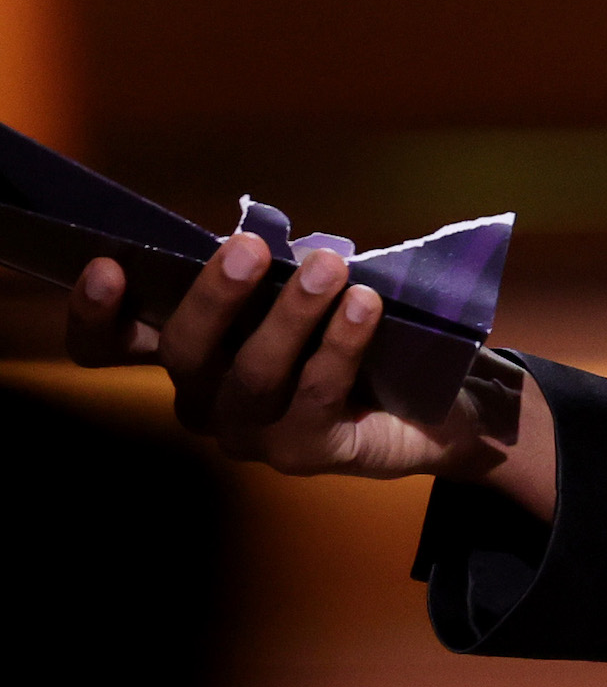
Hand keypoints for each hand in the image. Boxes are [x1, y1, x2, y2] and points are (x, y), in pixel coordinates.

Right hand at [65, 231, 552, 511]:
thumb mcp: (295, 291)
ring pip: (252, 376)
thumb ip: (263, 270)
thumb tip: (249, 235)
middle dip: (213, 298)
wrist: (430, 403)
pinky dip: (340, 346)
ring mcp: (251, 432)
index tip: (109, 265)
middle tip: (248, 249)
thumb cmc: (344, 331)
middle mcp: (205, 398)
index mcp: (189, 353)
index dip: (96, 315)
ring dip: (289, 316)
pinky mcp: (305, 452)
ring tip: (327, 268)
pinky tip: (363, 306)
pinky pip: (315, 397)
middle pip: (185, 354)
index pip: (111, 346)